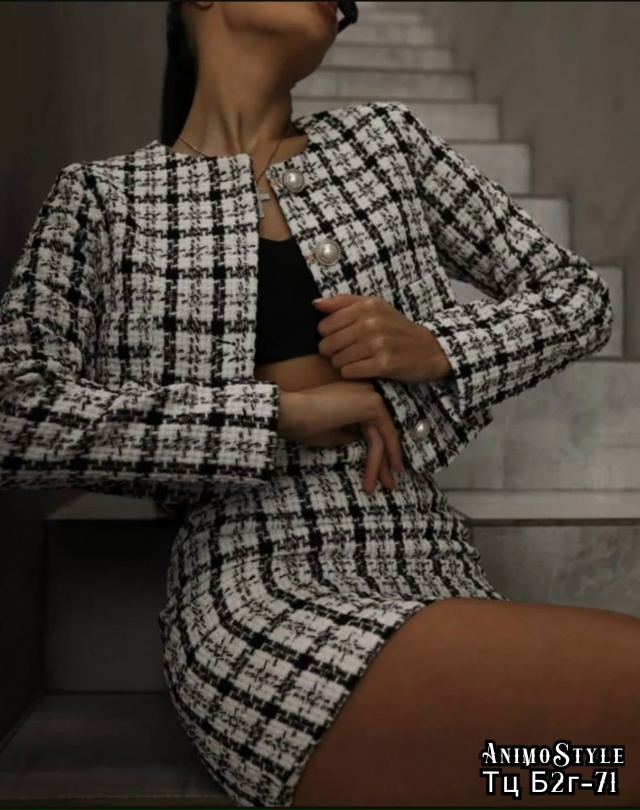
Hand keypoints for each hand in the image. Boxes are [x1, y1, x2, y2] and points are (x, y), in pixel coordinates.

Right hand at [277, 382, 403, 493]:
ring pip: (381, 438)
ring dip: (382, 465)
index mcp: (356, 396)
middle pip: (381, 432)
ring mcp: (371, 397)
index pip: (373, 426)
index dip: (380, 449)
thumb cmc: (304, 423)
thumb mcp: (332, 433)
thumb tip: (361, 441)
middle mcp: (367, 392)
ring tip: (384, 486)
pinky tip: (376, 476)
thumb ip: (349, 435)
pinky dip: (379, 460)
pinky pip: (380, 438)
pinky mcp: (373, 405)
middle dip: (387, 460)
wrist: (292, 413)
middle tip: (389, 483)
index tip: (382, 471)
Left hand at [313, 293, 451, 383]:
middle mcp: (372, 323)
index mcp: (367, 306)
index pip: (325, 325)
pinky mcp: (384, 364)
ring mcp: (378, 344)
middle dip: (332, 351)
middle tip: (345, 352)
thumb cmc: (397, 329)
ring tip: (355, 360)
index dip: (328, 335)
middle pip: (328, 343)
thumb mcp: (375, 307)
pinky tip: (362, 369)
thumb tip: (315, 304)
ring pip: (337, 359)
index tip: (340, 338)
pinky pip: (350, 372)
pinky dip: (351, 373)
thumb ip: (344, 303)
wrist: (430, 350)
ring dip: (342, 363)